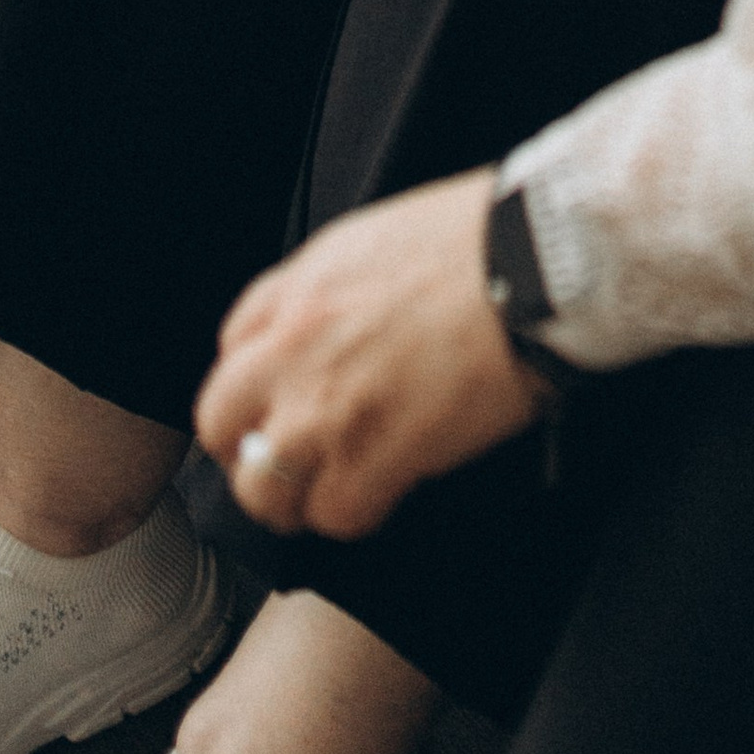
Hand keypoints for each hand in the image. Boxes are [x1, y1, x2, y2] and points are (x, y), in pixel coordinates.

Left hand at [194, 170, 538, 541]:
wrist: (532, 262)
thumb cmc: (479, 240)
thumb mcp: (379, 239)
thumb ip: (336, 288)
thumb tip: (336, 327)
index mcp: (300, 285)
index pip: (234, 347)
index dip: (256, 383)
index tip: (276, 400)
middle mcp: (294, 346)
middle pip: (222, 422)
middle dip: (248, 448)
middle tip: (285, 461)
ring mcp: (326, 407)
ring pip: (263, 488)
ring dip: (292, 497)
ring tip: (326, 496)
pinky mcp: (373, 456)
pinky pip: (334, 515)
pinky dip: (355, 514)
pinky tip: (384, 495)